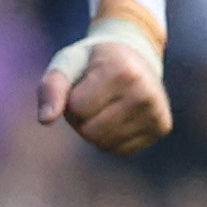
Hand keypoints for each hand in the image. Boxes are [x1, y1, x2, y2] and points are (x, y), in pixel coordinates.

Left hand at [40, 25, 171, 155]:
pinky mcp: (162, 127)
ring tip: (106, 105)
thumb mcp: (66, 64)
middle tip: (93, 97)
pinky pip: (120, 150)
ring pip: (103, 143)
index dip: (71, 100)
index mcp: (122, 72)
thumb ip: (51, 88)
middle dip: (81, 118)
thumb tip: (45, 120)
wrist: (136, 55)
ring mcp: (157, 111)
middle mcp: (145, 93)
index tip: (84, 84)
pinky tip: (119, 116)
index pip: (76, 108)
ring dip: (94, 130)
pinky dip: (110, 139)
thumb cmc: (93, 62)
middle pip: (89, 131)